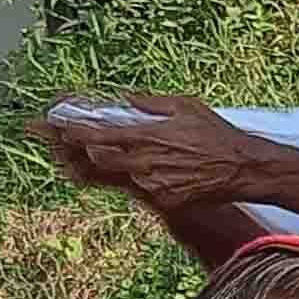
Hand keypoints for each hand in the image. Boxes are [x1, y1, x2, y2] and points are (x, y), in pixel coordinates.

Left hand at [36, 90, 246, 210]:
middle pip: (98, 160)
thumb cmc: (216, 134)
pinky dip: (131, 179)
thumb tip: (126, 99)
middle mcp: (145, 162)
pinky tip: (133, 172)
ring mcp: (151, 183)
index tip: (57, 129)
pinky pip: (138, 189)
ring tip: (86, 156)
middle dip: (78, 152)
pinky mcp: (161, 200)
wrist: (241, 168)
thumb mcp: (186, 106)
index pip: (100, 135)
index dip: (75, 134)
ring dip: (102, 167)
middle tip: (61, 143)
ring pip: (116, 176)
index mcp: (148, 136)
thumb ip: (151, 103)